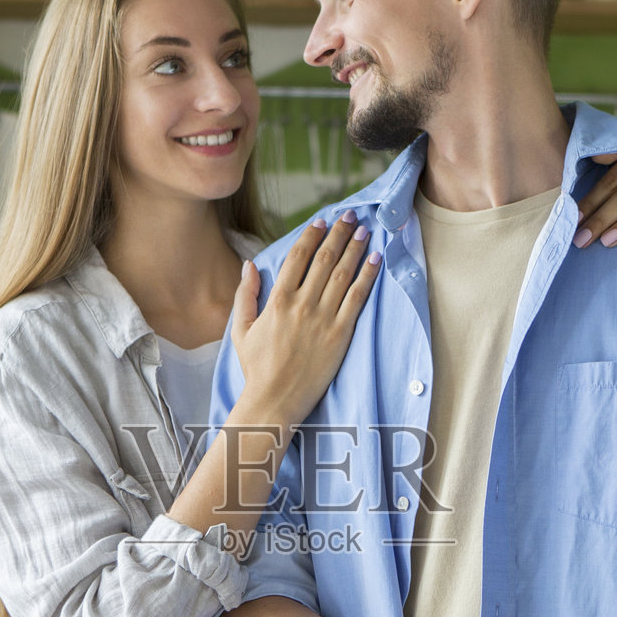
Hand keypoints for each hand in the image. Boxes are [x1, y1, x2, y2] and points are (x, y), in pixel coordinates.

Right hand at [231, 211, 380, 427]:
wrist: (274, 400)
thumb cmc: (256, 369)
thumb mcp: (241, 330)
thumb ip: (245, 295)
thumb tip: (249, 265)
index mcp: (277, 301)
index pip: (297, 257)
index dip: (311, 235)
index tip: (322, 221)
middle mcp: (301, 305)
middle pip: (324, 259)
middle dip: (339, 233)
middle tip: (351, 216)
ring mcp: (322, 319)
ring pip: (342, 274)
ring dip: (355, 248)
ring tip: (365, 231)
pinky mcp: (340, 335)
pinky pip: (356, 299)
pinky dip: (366, 277)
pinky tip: (375, 260)